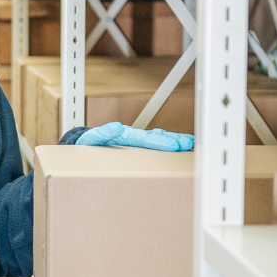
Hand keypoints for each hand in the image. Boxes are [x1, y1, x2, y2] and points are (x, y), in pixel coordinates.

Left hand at [76, 121, 193, 150]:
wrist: (86, 143)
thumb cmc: (89, 142)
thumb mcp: (92, 138)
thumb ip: (103, 133)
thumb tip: (115, 126)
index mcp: (126, 135)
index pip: (146, 139)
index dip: (160, 142)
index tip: (173, 145)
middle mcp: (135, 136)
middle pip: (157, 137)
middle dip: (174, 140)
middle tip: (188, 144)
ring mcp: (138, 142)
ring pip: (160, 139)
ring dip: (175, 141)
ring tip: (191, 144)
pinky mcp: (139, 148)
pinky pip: (156, 146)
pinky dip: (170, 145)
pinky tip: (182, 149)